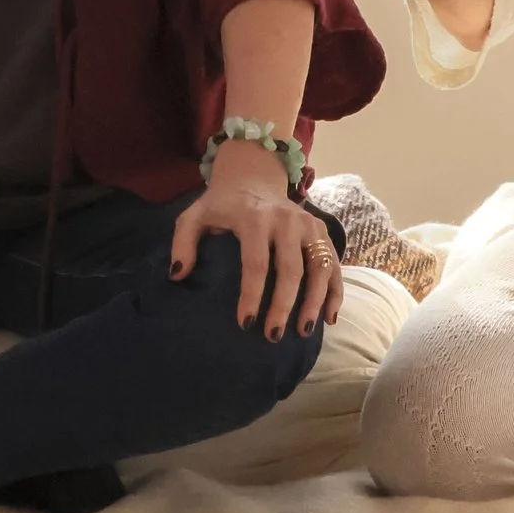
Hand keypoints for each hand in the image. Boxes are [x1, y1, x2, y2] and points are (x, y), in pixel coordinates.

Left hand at [170, 139, 342, 336]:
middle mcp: (287, 220)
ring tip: (303, 332)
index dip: (251, 295)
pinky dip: (335, 291)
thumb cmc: (222, 204)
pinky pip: (334, 264)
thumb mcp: (195, 216)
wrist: (253, 176)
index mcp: (255, 217)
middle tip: (273, 336)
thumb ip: (183, 242)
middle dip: (284, 305)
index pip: (256, 262)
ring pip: (320, 267)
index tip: (245, 323)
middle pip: (291, 269)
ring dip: (315, 302)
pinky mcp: (322, 231)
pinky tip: (330, 318)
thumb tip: (178, 275)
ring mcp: (309, 225)